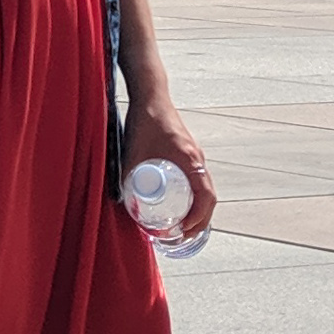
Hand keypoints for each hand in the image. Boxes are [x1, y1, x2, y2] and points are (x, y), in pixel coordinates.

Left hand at [122, 96, 215, 242]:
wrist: (151, 96)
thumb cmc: (144, 121)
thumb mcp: (133, 153)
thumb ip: (127, 178)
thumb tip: (125, 205)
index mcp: (190, 160)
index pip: (206, 195)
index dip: (198, 218)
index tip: (184, 231)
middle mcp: (197, 159)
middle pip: (209, 197)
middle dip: (200, 221)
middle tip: (182, 237)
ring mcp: (195, 156)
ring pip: (205, 189)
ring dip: (199, 210)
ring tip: (183, 228)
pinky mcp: (189, 153)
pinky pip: (199, 181)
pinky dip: (196, 197)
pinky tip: (183, 206)